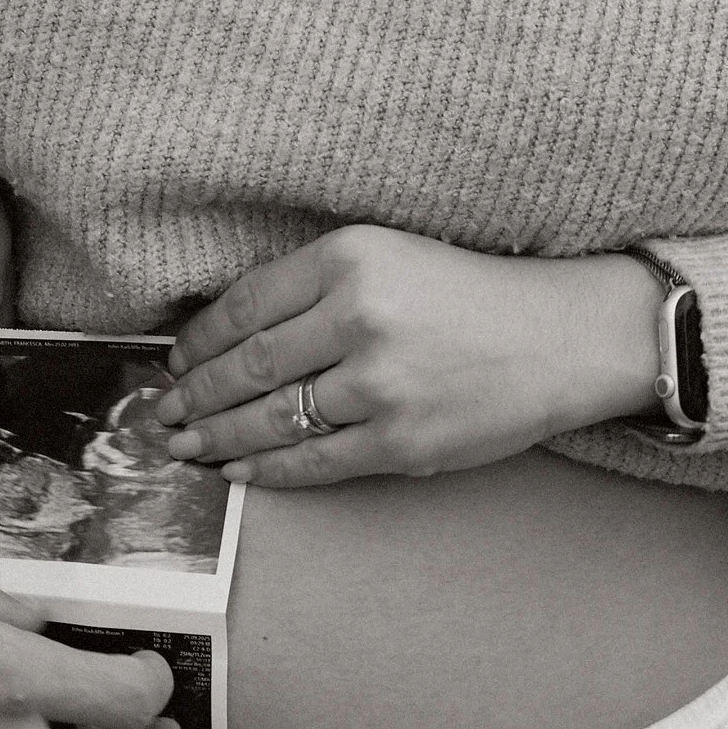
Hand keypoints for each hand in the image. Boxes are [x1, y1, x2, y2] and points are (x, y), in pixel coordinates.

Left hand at [159, 225, 659, 483]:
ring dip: (216, 437)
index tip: (175, 361)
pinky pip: (314, 462)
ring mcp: (379, 384)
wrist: (564, 338)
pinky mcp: (400, 440)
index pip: (244, 305)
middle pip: (246, 365)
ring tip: (185, 446)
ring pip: (270, 419)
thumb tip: (227, 336)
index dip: (197, 341)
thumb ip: (314, 288)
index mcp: (350, 259)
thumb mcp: (390, 258)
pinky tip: (238, 470)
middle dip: (193, 396)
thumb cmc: (473, 297)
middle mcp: (359, 317)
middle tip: (163, 413)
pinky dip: (267, 470)